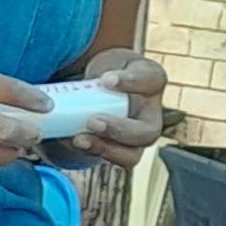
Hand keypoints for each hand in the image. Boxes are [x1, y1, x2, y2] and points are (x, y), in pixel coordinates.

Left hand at [71, 47, 166, 169]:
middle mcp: (152, 113)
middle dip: (119, 129)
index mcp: (152, 81)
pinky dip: (94, 154)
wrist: (91, 98)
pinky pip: (115, 162)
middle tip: (92, 121)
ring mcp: (139, 137)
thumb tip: (74, 87)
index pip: (151, 80)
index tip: (106, 80)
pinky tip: (74, 144)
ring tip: (79, 139)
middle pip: (148, 131)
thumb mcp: (105, 63)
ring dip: (105, 149)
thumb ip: (100, 70)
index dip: (131, 82)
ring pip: (133, 155)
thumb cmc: (103, 75)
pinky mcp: (123, 153)